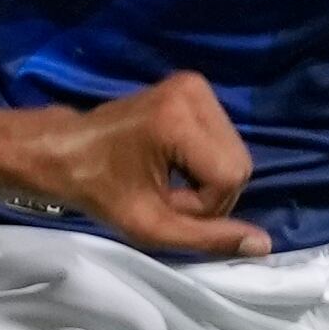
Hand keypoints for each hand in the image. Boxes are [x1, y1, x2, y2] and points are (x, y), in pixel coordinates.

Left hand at [38, 74, 268, 259]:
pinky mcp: (194, 87)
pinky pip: (224, 139)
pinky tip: (174, 165)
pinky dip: (206, 162)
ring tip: (168, 182)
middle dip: (210, 193)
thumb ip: (207, 237)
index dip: (205, 206)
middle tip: (167, 198)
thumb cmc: (99, 189)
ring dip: (209, 180)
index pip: (231, 176)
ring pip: (236, 154)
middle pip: (239, 163)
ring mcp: (194, 84)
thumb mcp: (150, 225)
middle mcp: (193, 91)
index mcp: (178, 118)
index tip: (166, 205)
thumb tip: (263, 245)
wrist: (65, 152)